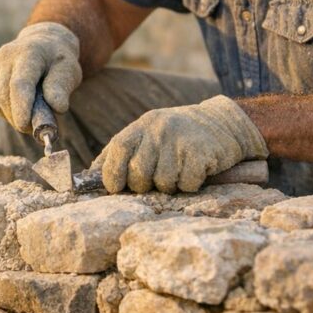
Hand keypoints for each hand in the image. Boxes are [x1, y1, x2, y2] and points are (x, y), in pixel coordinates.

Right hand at [0, 22, 82, 132]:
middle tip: (32, 129)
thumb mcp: (69, 70)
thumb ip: (62, 87)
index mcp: (29, 52)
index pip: (20, 84)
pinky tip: (17, 107)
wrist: (44, 43)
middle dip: (16, 117)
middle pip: (4, 95)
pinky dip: (3, 109)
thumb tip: (57, 107)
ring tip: (27, 119)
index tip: (25, 126)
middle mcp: (7, 55)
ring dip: (10, 116)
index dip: (21, 107)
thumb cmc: (58, 61)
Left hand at [91, 95, 267, 193]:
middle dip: (145, 185)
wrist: (224, 123)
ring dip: (171, 186)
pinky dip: (190, 185)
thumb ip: (120, 153)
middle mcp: (159, 129)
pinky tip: (196, 171)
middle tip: (157, 179)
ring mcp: (180, 140)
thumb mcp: (148, 135)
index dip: (112, 173)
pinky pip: (186, 184)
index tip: (114, 188)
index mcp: (142, 126)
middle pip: (139, 173)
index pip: (118, 149)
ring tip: (179, 171)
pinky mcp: (201, 152)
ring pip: (163, 183)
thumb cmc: (178, 136)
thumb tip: (88, 176)